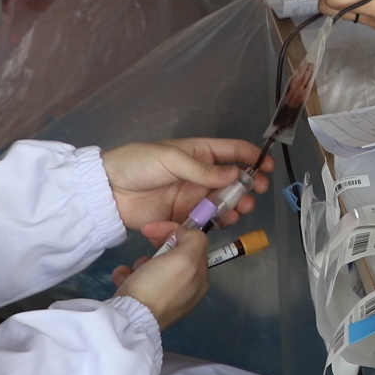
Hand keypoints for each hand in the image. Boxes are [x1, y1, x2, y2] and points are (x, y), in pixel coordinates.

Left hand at [103, 137, 264, 246]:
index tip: (266, 168)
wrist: (108, 191)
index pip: (231, 152)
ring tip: (240, 210)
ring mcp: (192, 197)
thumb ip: (202, 170)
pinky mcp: (183, 217)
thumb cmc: (138, 164)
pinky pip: (206, 221)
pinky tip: (224, 222)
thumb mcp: (171, 159)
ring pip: (223, 202)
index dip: (251, 157)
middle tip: (254, 194)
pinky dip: (219, 222)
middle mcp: (199, 175)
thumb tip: (234, 174)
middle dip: (247, 186)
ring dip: (236, 206)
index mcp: (198, 153)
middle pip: (232, 180)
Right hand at [114, 229, 210, 329]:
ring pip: (152, 267)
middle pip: (172, 256)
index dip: (174, 231)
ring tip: (134, 272)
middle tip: (144, 251)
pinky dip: (127, 276)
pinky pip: (137, 280)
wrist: (129, 319)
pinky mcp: (144, 303)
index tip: (153, 229)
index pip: (192, 245)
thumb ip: (194, 241)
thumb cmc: (157, 287)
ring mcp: (164, 297)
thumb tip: (185, 236)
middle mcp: (186, 289)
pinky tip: (123, 279)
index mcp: (200, 279)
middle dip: (155, 250)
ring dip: (140, 264)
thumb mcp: (185, 259)